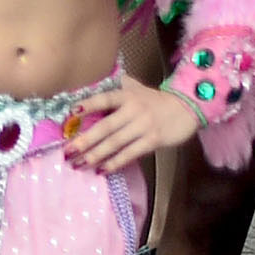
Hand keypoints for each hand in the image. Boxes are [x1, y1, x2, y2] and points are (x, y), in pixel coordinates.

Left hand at [67, 76, 201, 171]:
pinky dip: (115, 162)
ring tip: (78, 164)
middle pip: (106, 127)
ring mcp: (144, 126)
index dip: (89, 104)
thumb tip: (91, 84)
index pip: (105, 99)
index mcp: (127, 95)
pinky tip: (101, 169)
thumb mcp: (136, 88)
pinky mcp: (154, 140)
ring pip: (116, 143)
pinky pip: (131, 153)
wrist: (188, 107)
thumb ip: (116, 88)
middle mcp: (134, 110)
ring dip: (96, 155)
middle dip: (85, 140)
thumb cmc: (155, 100)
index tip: (71, 112)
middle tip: (67, 152)